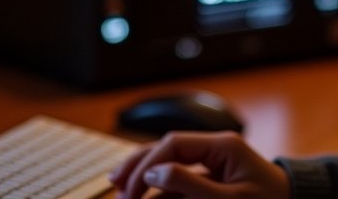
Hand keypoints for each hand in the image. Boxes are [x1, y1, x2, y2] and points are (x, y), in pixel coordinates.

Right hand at [109, 130, 290, 198]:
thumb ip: (192, 185)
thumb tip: (154, 171)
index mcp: (222, 145)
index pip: (174, 143)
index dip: (147, 164)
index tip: (129, 190)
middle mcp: (215, 150)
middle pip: (168, 148)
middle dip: (139, 165)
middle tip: (115, 187)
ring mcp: (214, 165)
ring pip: (171, 164)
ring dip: (145, 177)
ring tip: (120, 191)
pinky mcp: (214, 182)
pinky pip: (182, 181)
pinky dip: (161, 191)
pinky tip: (144, 198)